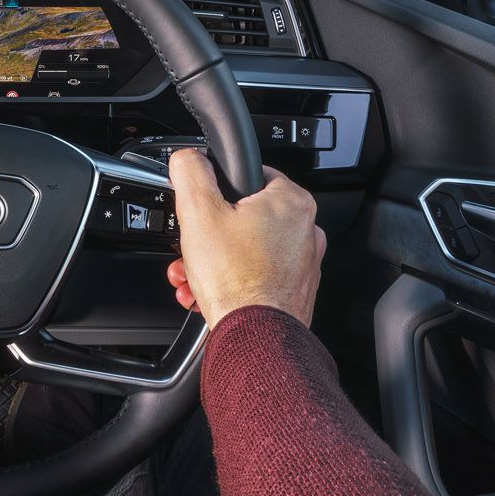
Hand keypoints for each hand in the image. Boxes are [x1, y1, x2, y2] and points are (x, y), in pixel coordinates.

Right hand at [164, 150, 325, 327]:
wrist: (255, 337)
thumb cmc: (236, 281)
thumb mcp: (199, 211)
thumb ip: (192, 172)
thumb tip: (188, 157)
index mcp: (291, 201)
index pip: (251, 175)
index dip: (218, 190)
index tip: (203, 208)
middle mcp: (306, 230)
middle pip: (245, 217)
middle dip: (209, 235)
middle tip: (191, 248)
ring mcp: (303, 263)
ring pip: (248, 249)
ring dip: (215, 260)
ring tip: (193, 276)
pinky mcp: (295, 290)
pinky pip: (258, 275)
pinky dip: (232, 281)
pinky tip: (208, 293)